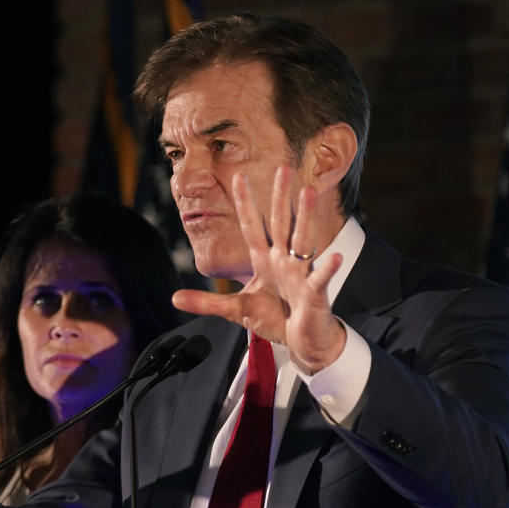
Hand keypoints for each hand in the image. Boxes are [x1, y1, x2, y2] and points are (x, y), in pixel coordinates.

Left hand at [173, 166, 345, 371]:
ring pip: (302, 240)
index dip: (245, 203)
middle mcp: (283, 261)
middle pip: (280, 222)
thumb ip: (206, 302)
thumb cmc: (276, 319)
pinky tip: (335, 257)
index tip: (237, 176)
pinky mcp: (314, 293)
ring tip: (308, 192)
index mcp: (265, 261)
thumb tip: (173, 298)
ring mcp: (300, 274)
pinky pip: (320, 279)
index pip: (252, 226)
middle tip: (284, 167)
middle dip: (280, 196)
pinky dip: (327, 269)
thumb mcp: (236, 309)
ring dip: (304, 216)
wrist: (303, 340)